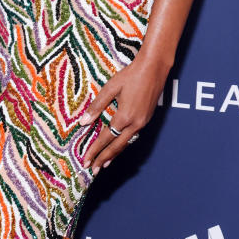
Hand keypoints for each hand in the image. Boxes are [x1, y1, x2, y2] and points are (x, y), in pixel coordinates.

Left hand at [78, 55, 166, 173]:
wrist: (154, 68)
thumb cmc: (131, 75)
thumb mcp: (110, 88)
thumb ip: (96, 106)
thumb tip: (83, 122)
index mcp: (124, 117)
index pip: (105, 139)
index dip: (94, 151)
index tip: (85, 160)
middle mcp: (135, 123)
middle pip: (116, 147)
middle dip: (104, 159)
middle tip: (93, 170)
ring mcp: (143, 122)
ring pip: (126, 143)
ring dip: (114, 154)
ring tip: (104, 164)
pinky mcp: (147, 119)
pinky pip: (133, 137)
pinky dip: (123, 145)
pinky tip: (118, 146)